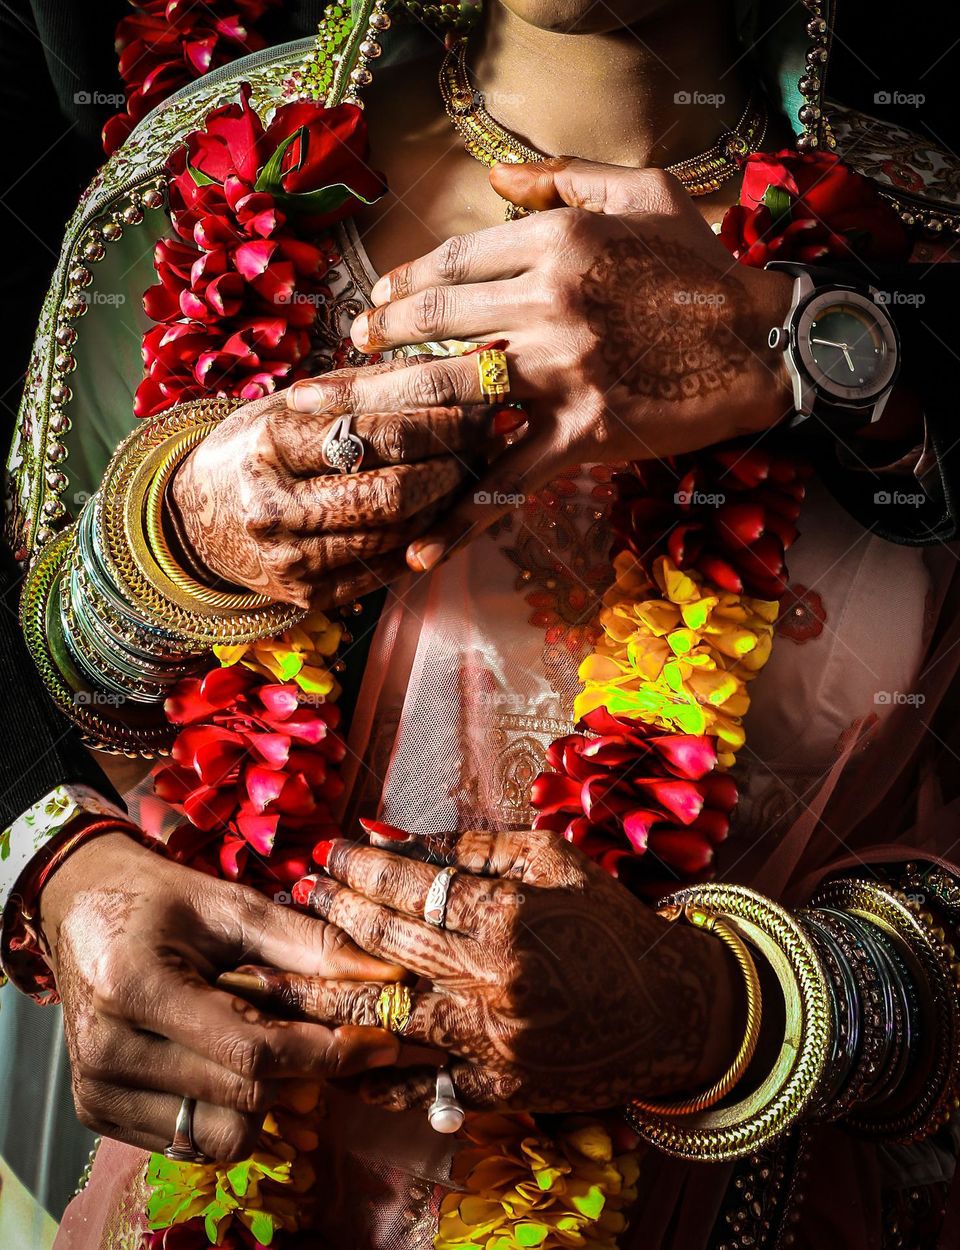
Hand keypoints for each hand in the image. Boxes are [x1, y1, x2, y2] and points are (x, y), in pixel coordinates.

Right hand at [39, 832, 403, 1157]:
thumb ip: (309, 944)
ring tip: (255, 1037)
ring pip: (224, 1134)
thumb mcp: (234, 905)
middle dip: (303, 1068)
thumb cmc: (160, 898)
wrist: (77, 904)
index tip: (381, 1040)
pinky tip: (220, 1057)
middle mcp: (109, 1051)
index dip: (327, 1052)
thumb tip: (385, 978)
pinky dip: (226, 1107)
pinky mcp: (97, 1112)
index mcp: (137, 987)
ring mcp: (98, 1090)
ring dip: (263, 1095)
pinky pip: (193, 1140)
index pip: (253, 1052)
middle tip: (321, 1029)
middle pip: (245, 1097)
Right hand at [171, 382, 516, 606]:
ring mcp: (289, 559)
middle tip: (497, 437)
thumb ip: (365, 389)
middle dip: (456, 464)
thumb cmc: (256, 448)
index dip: (446, 419)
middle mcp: (274, 505)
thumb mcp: (292, 405)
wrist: (196, 519)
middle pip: (394, 490)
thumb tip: (455, 364)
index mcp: (269, 442)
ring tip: (479, 469)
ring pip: (397, 534)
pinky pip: (385, 569)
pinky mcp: (306, 597)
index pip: (379, 432)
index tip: (492, 400)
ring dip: (448, 503)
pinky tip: (444, 512)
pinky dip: (422, 539)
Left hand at [231, 828, 739, 1113]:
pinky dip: (371, 1070)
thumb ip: (470, 846)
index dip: (360, 866)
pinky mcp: (499, 1091)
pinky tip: (325, 1055)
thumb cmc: (607, 922)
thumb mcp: (551, 860)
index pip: (412, 886)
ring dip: (319, 997)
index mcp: (512, 916)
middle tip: (297, 892)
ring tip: (269, 975)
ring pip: (383, 1020)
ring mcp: (494, 1045)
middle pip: (386, 948)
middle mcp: (497, 983)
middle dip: (331, 914)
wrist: (670, 1011)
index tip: (327, 852)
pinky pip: (418, 1083)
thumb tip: (388, 835)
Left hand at [284, 158, 793, 572]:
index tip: (380, 298)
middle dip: (384, 337)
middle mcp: (549, 299)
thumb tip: (495, 175)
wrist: (766, 341)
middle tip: (355, 351)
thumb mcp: (645, 191)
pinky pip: (508, 475)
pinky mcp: (582, 431)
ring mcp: (562, 369)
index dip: (406, 280)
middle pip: (438, 319)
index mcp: (558, 239)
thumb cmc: (706, 267)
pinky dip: (462, 515)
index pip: (456, 260)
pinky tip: (419, 547)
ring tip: (361, 424)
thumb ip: (566, 174)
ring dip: (398, 410)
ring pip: (456, 391)